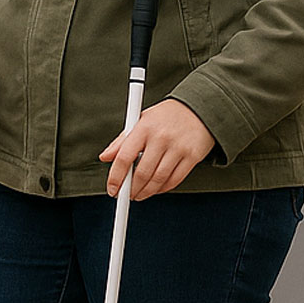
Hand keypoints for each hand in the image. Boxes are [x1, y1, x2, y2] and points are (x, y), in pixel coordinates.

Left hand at [99, 98, 213, 199]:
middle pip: (142, 173)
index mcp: (144, 128)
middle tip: (126, 194)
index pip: (124, 157)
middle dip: (132, 189)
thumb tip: (105, 157)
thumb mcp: (140, 120)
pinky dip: (163, 188)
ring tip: (139, 194)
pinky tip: (156, 189)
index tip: (113, 189)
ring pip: (158, 179)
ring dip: (146, 192)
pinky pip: (175, 179)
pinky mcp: (192, 156)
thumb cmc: (166, 115)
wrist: (199, 108)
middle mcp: (160, 138)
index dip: (116, 177)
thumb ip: (122, 140)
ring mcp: (177, 148)